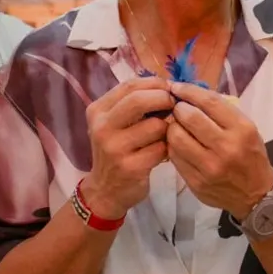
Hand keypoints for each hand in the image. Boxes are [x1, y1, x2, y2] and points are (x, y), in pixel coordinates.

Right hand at [84, 77, 174, 217]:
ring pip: (155, 125)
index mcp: (98, 111)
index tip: (169, 89)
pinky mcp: (129, 167)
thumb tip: (167, 85)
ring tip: (164, 135)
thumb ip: (133, 104)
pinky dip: (167, 149)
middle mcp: (102, 127)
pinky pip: (161, 148)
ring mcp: (114, 148)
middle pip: (139, 100)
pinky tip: (162, 153)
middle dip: (163, 99)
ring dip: (167, 128)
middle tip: (174, 105)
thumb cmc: (117, 151)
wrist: (106, 190)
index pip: (129, 85)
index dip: (155, 83)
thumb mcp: (115, 124)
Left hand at [165, 82, 272, 217]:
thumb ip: (220, 111)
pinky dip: (173, 146)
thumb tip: (189, 93)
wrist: (256, 194)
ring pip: (176, 138)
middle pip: (189, 118)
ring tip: (177, 127)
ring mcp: (209, 167)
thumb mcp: (246, 128)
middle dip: (178, 109)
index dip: (188, 91)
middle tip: (178, 109)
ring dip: (172, 128)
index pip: (209, 102)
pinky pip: (175, 157)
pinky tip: (179, 144)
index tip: (177, 87)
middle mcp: (226, 148)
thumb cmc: (250, 155)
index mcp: (242, 129)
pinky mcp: (196, 182)